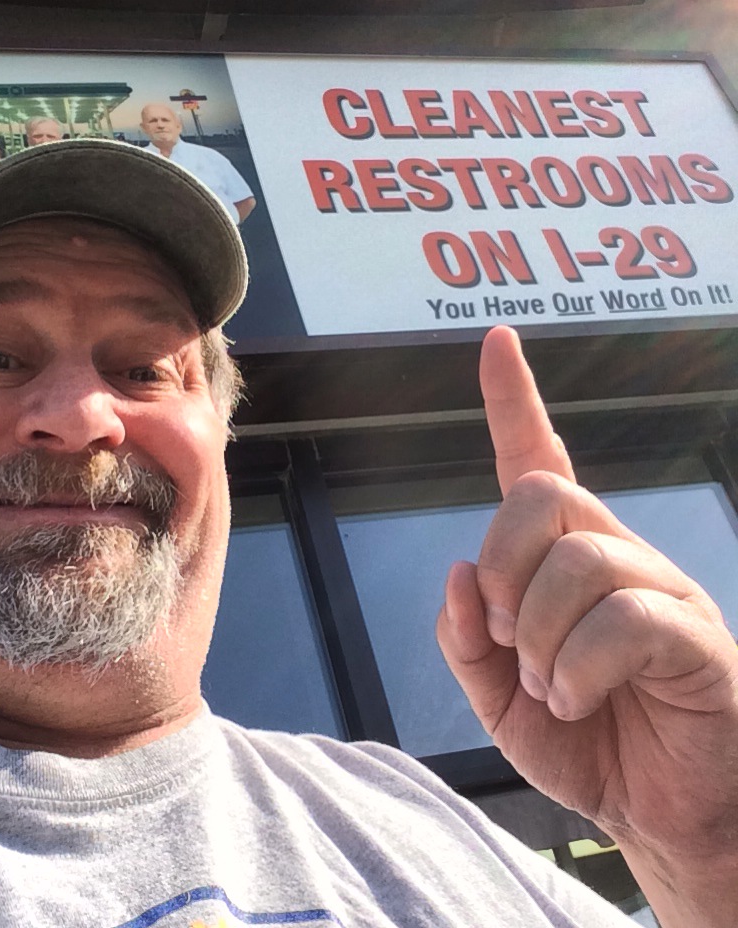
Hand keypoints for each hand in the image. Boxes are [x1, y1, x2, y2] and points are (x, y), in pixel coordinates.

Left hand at [436, 326, 737, 924]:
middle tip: (511, 635)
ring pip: (581, 559)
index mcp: (559, 559)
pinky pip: (625, 617)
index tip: (494, 338)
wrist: (655, 814)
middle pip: (543, 495)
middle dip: (504, 565)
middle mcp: (613, 554)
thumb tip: (459, 571)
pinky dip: (578, 668)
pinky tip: (579, 698)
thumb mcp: (496, 695)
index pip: (535, 458)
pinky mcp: (693, 633)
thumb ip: (466, 637)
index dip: (513, 399)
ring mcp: (659, 587)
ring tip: (551, 686)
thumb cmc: (581, 740)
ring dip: (542, 635)